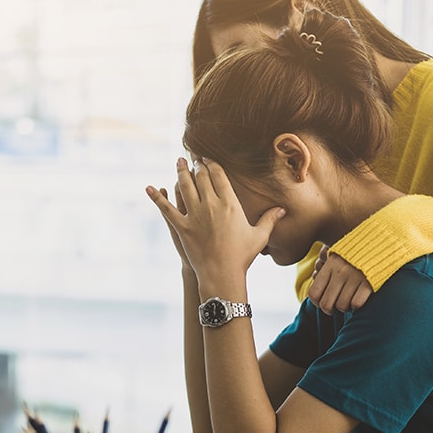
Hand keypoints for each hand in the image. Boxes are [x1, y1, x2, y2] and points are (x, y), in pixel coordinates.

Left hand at [145, 157, 284, 289]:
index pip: (219, 176)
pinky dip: (157, 198)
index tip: (207, 159)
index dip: (212, 165)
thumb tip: (283, 209)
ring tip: (179, 162)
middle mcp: (211, 205)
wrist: (222, 274)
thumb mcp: (259, 236)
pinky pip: (166, 209)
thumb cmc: (242, 256)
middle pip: (202, 178)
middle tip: (193, 159)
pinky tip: (149, 187)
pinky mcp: (181, 227)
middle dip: (197, 166)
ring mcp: (194, 215)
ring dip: (181, 172)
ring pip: (185, 187)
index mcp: (230, 204)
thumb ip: (270, 220)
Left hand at [308, 246, 372, 313]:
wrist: (381, 242)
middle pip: (326, 304)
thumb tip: (315, 285)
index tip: (322, 302)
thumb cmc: (356, 252)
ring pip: (341, 306)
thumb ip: (325, 268)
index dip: (317, 303)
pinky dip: (357, 305)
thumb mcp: (337, 255)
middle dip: (329, 310)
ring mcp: (355, 277)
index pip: (314, 293)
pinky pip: (356, 304)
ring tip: (348, 300)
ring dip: (345, 307)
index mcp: (329, 264)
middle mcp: (340, 272)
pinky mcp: (369, 283)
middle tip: (335, 307)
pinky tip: (359, 298)